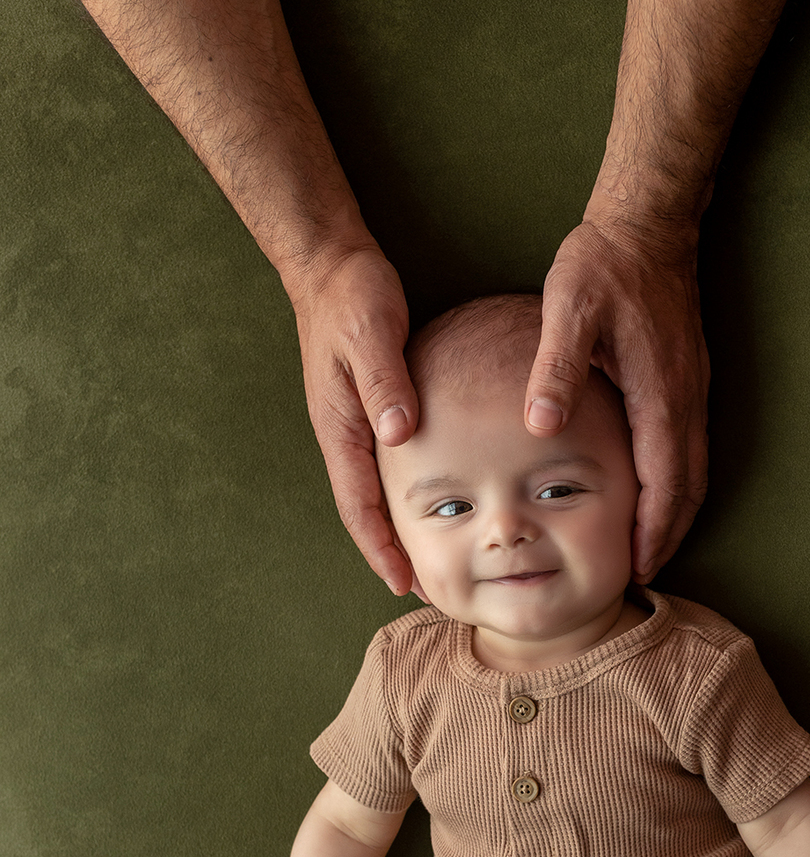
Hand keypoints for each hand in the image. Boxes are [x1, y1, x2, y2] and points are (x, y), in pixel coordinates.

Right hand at [286, 242, 420, 596]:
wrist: (332, 264)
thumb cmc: (352, 296)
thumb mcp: (370, 334)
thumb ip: (384, 383)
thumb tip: (397, 435)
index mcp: (341, 425)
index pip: (358, 503)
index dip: (379, 547)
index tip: (401, 584)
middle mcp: (344, 433)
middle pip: (363, 510)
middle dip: (389, 554)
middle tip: (423, 592)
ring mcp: (355, 423)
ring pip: (373, 491)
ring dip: (395, 529)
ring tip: (428, 560)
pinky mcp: (369, 409)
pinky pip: (383, 467)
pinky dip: (402, 496)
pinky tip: (430, 503)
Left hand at [524, 213, 709, 582]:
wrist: (648, 223)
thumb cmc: (604, 265)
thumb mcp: (568, 309)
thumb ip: (555, 367)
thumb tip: (542, 425)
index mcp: (659, 395)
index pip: (662, 484)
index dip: (651, 532)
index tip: (637, 569)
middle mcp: (685, 401)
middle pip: (688, 489)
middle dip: (667, 536)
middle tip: (643, 574)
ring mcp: (692, 391)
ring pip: (695, 471)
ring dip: (675, 512)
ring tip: (648, 546)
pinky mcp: (688, 380)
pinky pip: (690, 448)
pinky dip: (677, 483)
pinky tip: (653, 491)